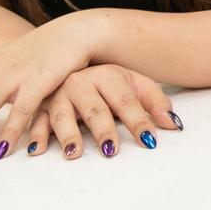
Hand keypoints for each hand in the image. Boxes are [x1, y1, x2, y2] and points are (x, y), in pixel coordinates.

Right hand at [32, 65, 179, 160]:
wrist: (70, 57)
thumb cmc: (109, 81)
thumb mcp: (135, 83)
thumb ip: (156, 102)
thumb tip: (174, 125)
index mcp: (107, 76)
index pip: (126, 102)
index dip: (139, 121)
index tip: (149, 140)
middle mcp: (81, 83)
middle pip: (95, 110)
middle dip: (103, 130)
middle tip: (111, 150)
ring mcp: (58, 95)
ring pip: (63, 116)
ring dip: (68, 135)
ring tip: (74, 153)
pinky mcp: (40, 106)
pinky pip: (36, 121)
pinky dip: (36, 135)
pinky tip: (37, 150)